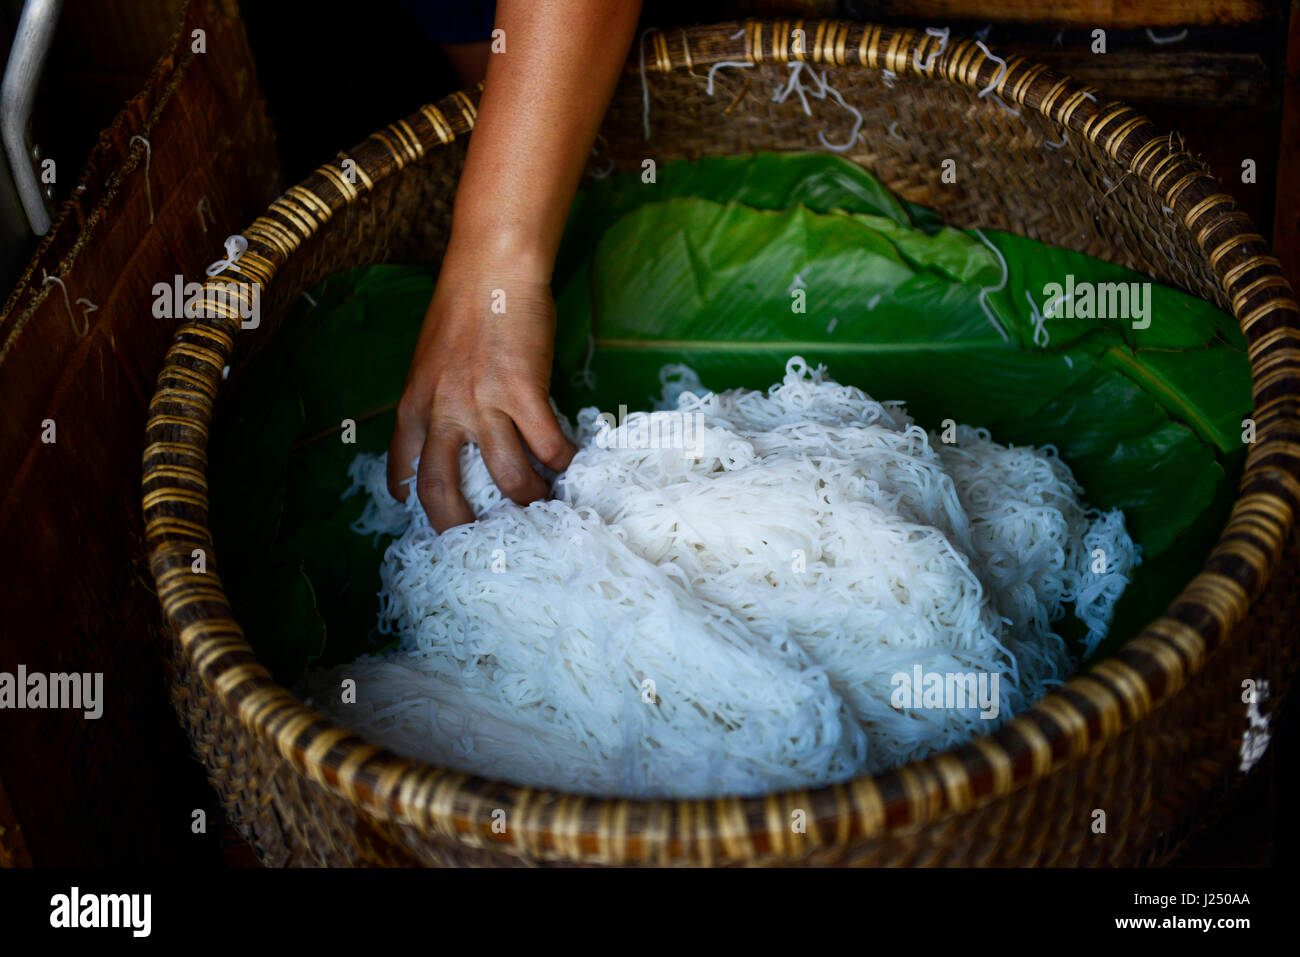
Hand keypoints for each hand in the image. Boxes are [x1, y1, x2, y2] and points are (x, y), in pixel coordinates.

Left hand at [387, 241, 575, 530]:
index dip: (411, 497)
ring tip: (546, 505)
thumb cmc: (465, 304)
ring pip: (508, 479)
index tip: (420, 517)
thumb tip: (454, 429)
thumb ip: (436, 396)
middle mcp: (442, 411)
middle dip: (463, 528)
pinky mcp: (524, 392)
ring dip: (531, 499)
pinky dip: (565, 464)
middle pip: (443, 493)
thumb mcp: (431, 356)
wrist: (493, 267)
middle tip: (486, 544)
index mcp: (415, 403)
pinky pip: (549, 447)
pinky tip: (575, 467)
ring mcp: (483, 404)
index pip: (404, 466)